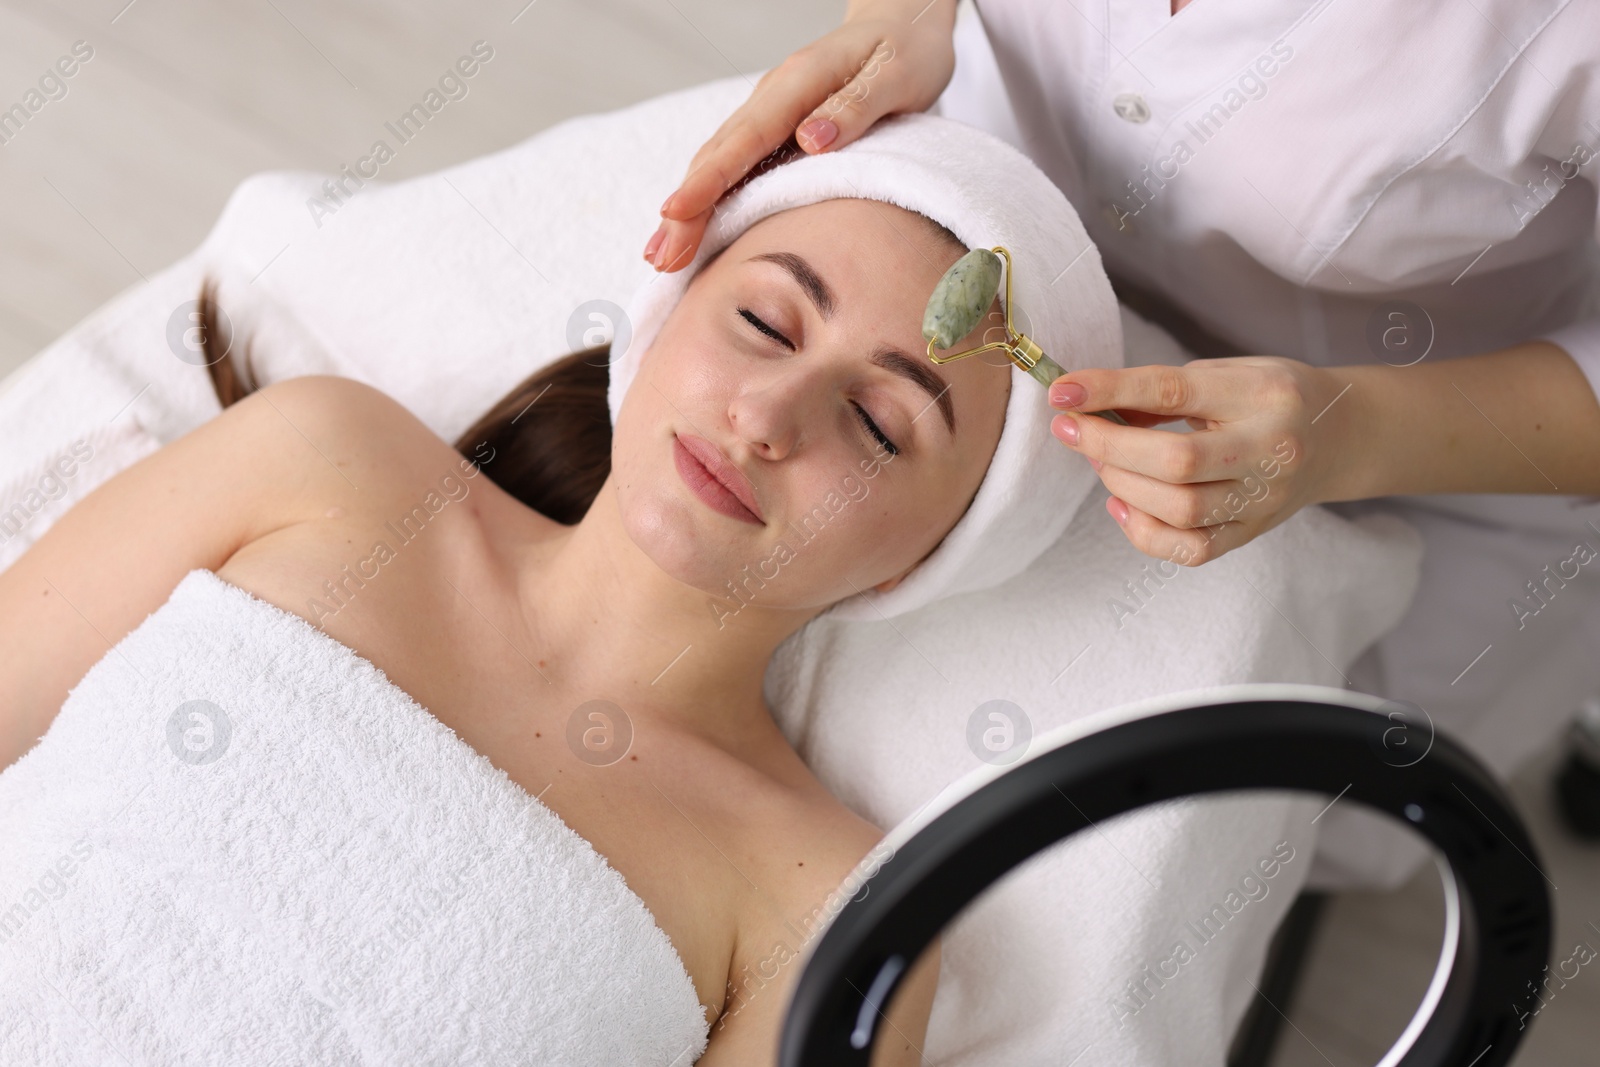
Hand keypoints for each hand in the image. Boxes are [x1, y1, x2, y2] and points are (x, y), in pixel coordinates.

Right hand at [644, 0, 958, 272]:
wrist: (903, 24)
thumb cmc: (906, 51)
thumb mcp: (895, 76)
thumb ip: (855, 107)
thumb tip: (810, 140)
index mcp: (798, 83)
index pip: (744, 139)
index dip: (708, 180)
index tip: (676, 212)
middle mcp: (773, 97)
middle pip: (718, 156)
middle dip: (685, 208)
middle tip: (660, 258)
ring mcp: (771, 114)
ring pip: (719, 163)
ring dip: (689, 210)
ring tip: (663, 256)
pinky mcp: (776, 130)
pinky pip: (736, 167)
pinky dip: (711, 199)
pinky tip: (695, 230)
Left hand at [1047, 357, 1352, 564]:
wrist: (1341, 437)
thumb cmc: (1271, 397)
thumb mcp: (1227, 374)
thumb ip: (1162, 390)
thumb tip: (1086, 401)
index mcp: (1263, 395)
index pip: (1174, 390)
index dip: (1111, 390)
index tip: (1063, 390)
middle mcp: (1270, 450)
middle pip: (1176, 461)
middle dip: (1107, 446)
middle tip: (1071, 429)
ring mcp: (1264, 499)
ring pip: (1180, 510)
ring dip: (1121, 485)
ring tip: (1101, 462)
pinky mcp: (1253, 533)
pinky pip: (1191, 550)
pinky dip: (1144, 532)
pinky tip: (1122, 504)